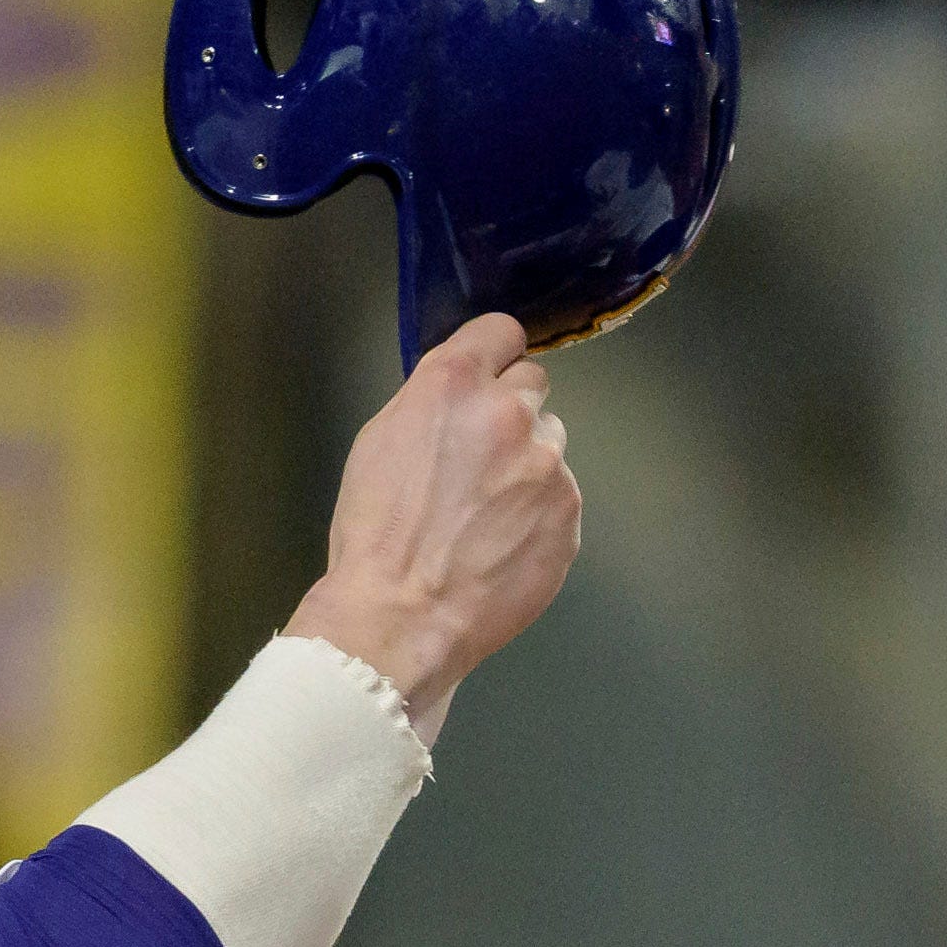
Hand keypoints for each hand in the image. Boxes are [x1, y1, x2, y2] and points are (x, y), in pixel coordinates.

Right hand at [287, 311, 579, 739]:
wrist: (403, 615)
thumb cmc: (376, 532)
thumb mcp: (381, 441)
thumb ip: (431, 403)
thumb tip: (461, 397)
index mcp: (453, 384)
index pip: (501, 331)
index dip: (494, 354)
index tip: (489, 374)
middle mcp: (509, 413)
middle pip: (532, 385)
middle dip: (510, 412)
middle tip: (482, 458)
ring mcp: (548, 465)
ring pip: (550, 443)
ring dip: (528, 464)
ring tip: (489, 512)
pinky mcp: (570, 514)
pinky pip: (560, 497)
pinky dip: (539, 513)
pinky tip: (504, 543)